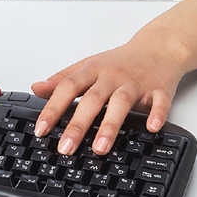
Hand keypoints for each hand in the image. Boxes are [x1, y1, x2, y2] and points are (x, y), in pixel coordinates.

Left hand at [30, 39, 187, 155]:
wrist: (158, 47)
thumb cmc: (120, 61)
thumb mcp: (88, 66)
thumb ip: (63, 79)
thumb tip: (36, 88)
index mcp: (92, 70)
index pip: (68, 88)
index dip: (53, 108)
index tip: (41, 129)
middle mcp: (112, 76)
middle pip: (92, 99)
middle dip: (78, 125)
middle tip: (65, 147)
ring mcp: (136, 83)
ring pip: (122, 103)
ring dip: (110, 125)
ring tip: (99, 148)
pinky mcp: (160, 89)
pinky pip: (159, 102)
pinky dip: (156, 115)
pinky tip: (151, 128)